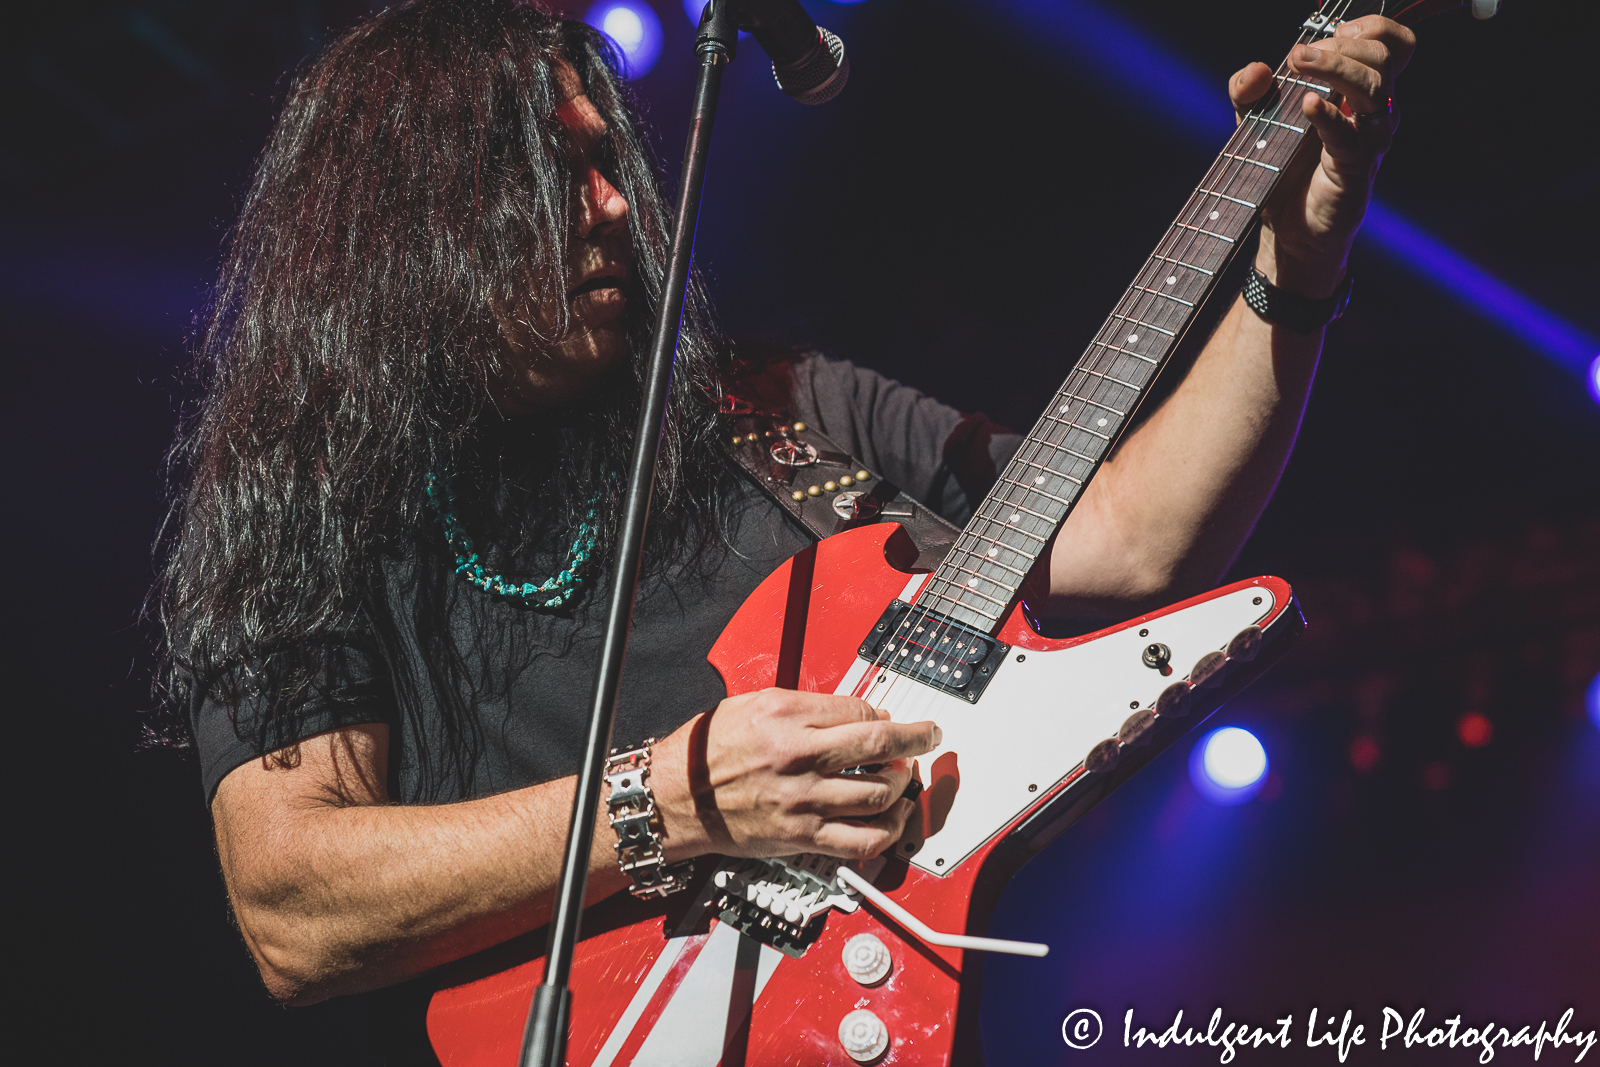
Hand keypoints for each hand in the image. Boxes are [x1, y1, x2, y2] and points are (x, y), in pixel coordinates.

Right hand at [652, 688, 939, 862]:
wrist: (675, 799)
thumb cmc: (708, 752)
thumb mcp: (753, 704)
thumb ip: (807, 707)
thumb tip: (854, 714)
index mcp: (785, 717)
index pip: (859, 711)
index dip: (885, 715)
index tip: (891, 720)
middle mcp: (797, 757)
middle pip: (880, 745)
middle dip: (916, 739)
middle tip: (928, 737)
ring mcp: (802, 800)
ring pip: (879, 794)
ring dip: (902, 784)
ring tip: (903, 778)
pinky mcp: (801, 837)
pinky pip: (862, 840)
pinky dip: (888, 829)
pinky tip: (892, 817)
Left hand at [1228, 15, 1416, 296]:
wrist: (1286, 232)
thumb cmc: (1282, 174)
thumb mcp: (1255, 123)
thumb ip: (1249, 91)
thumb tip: (1258, 69)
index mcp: (1361, 94)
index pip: (1391, 43)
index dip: (1368, 27)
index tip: (1327, 34)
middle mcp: (1374, 113)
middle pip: (1383, 57)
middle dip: (1341, 46)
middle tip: (1299, 55)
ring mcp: (1369, 142)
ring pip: (1376, 88)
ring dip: (1336, 68)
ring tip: (1298, 66)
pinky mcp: (1355, 171)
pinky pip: (1349, 136)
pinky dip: (1327, 115)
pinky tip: (1305, 104)